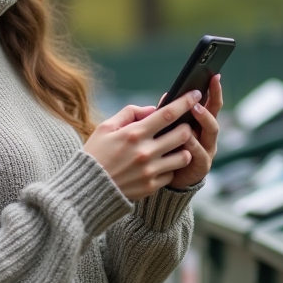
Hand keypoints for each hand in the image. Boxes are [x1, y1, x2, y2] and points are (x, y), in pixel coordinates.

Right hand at [83, 89, 204, 200]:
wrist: (86, 188)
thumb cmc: (95, 154)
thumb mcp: (106, 127)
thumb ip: (130, 113)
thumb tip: (153, 109)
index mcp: (134, 134)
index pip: (168, 113)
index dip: (185, 101)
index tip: (196, 93)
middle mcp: (145, 152)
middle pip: (182, 134)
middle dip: (187, 126)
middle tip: (182, 125)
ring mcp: (150, 171)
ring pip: (183, 156)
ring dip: (183, 148)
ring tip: (175, 146)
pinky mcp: (151, 186)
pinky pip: (172, 174)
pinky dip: (170, 167)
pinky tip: (161, 164)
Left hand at [164, 74, 222, 189]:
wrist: (166, 179)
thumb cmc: (165, 150)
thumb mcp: (166, 129)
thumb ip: (168, 114)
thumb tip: (168, 95)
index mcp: (200, 124)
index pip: (210, 104)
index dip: (214, 90)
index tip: (215, 76)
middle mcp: (207, 136)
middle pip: (214, 116)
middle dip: (210, 103)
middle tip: (198, 97)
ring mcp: (207, 150)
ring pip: (211, 132)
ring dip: (203, 120)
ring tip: (194, 110)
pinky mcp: (201, 166)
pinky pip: (200, 154)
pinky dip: (193, 145)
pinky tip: (186, 138)